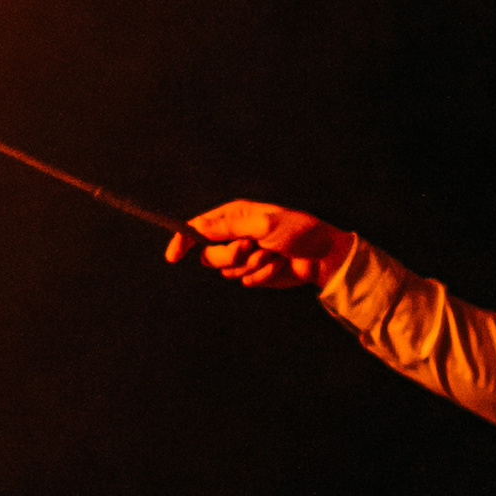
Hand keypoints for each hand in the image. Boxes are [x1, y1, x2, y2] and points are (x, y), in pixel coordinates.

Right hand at [174, 200, 355, 289]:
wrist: (322, 255)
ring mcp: (244, 255)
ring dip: (252, 265)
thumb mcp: (262, 224)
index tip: (173, 256)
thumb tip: (197, 226)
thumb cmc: (297, 231)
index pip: (197, 227)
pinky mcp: (254, 272)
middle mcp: (235, 234)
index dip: (182, 240)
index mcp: (234, 215)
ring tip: (273, 254)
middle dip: (229, 256)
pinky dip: (263, 275)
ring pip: (227, 270)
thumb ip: (227, 227)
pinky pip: (245, 281)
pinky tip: (279, 265)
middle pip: (209, 254)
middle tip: (250, 248)